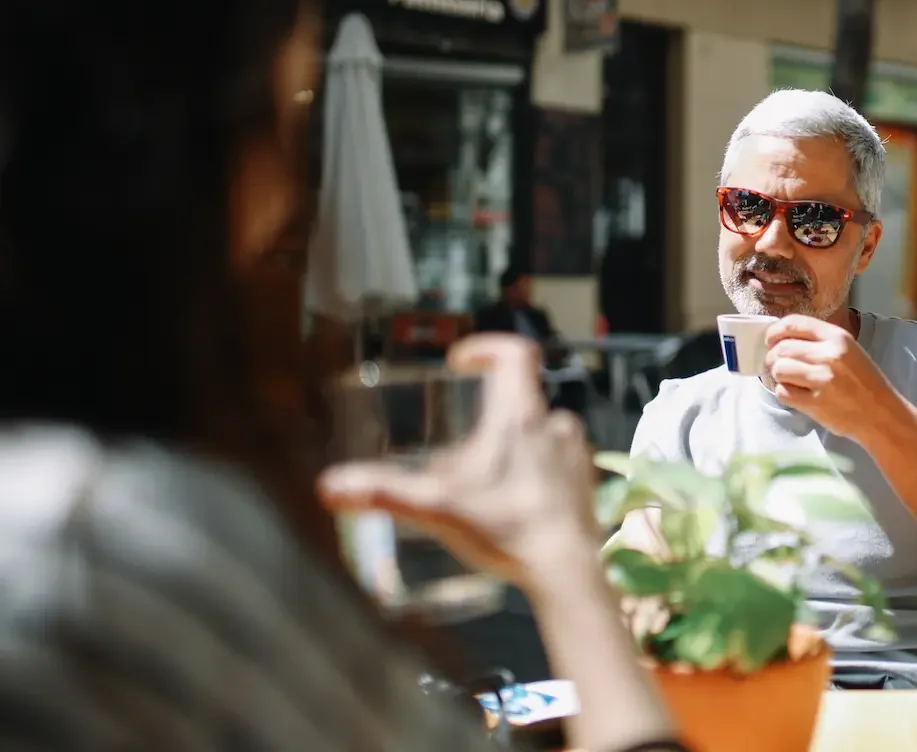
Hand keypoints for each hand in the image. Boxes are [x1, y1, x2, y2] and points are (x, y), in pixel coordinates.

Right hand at [317, 334, 598, 588]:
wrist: (565, 570)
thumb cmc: (507, 527)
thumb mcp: (437, 507)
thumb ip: (384, 494)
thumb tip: (330, 486)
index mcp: (521, 416)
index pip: (515, 354)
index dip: (487, 348)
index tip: (462, 362)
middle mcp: (554, 427)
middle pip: (524, 399)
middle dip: (494, 413)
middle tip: (467, 440)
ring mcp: (575, 457)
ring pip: (545, 433)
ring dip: (519, 444)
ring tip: (490, 475)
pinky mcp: (585, 487)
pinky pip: (561, 466)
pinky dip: (540, 474)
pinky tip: (518, 502)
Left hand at [763, 314, 899, 441]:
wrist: (881, 415)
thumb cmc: (864, 382)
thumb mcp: (849, 351)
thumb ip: (819, 342)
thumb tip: (781, 339)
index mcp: (838, 337)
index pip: (794, 323)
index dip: (775, 331)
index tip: (770, 340)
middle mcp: (830, 355)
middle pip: (782, 349)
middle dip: (773, 357)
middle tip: (776, 365)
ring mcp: (823, 380)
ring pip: (779, 369)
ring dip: (779, 376)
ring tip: (790, 380)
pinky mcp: (816, 403)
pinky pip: (783, 392)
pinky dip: (784, 393)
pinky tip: (797, 394)